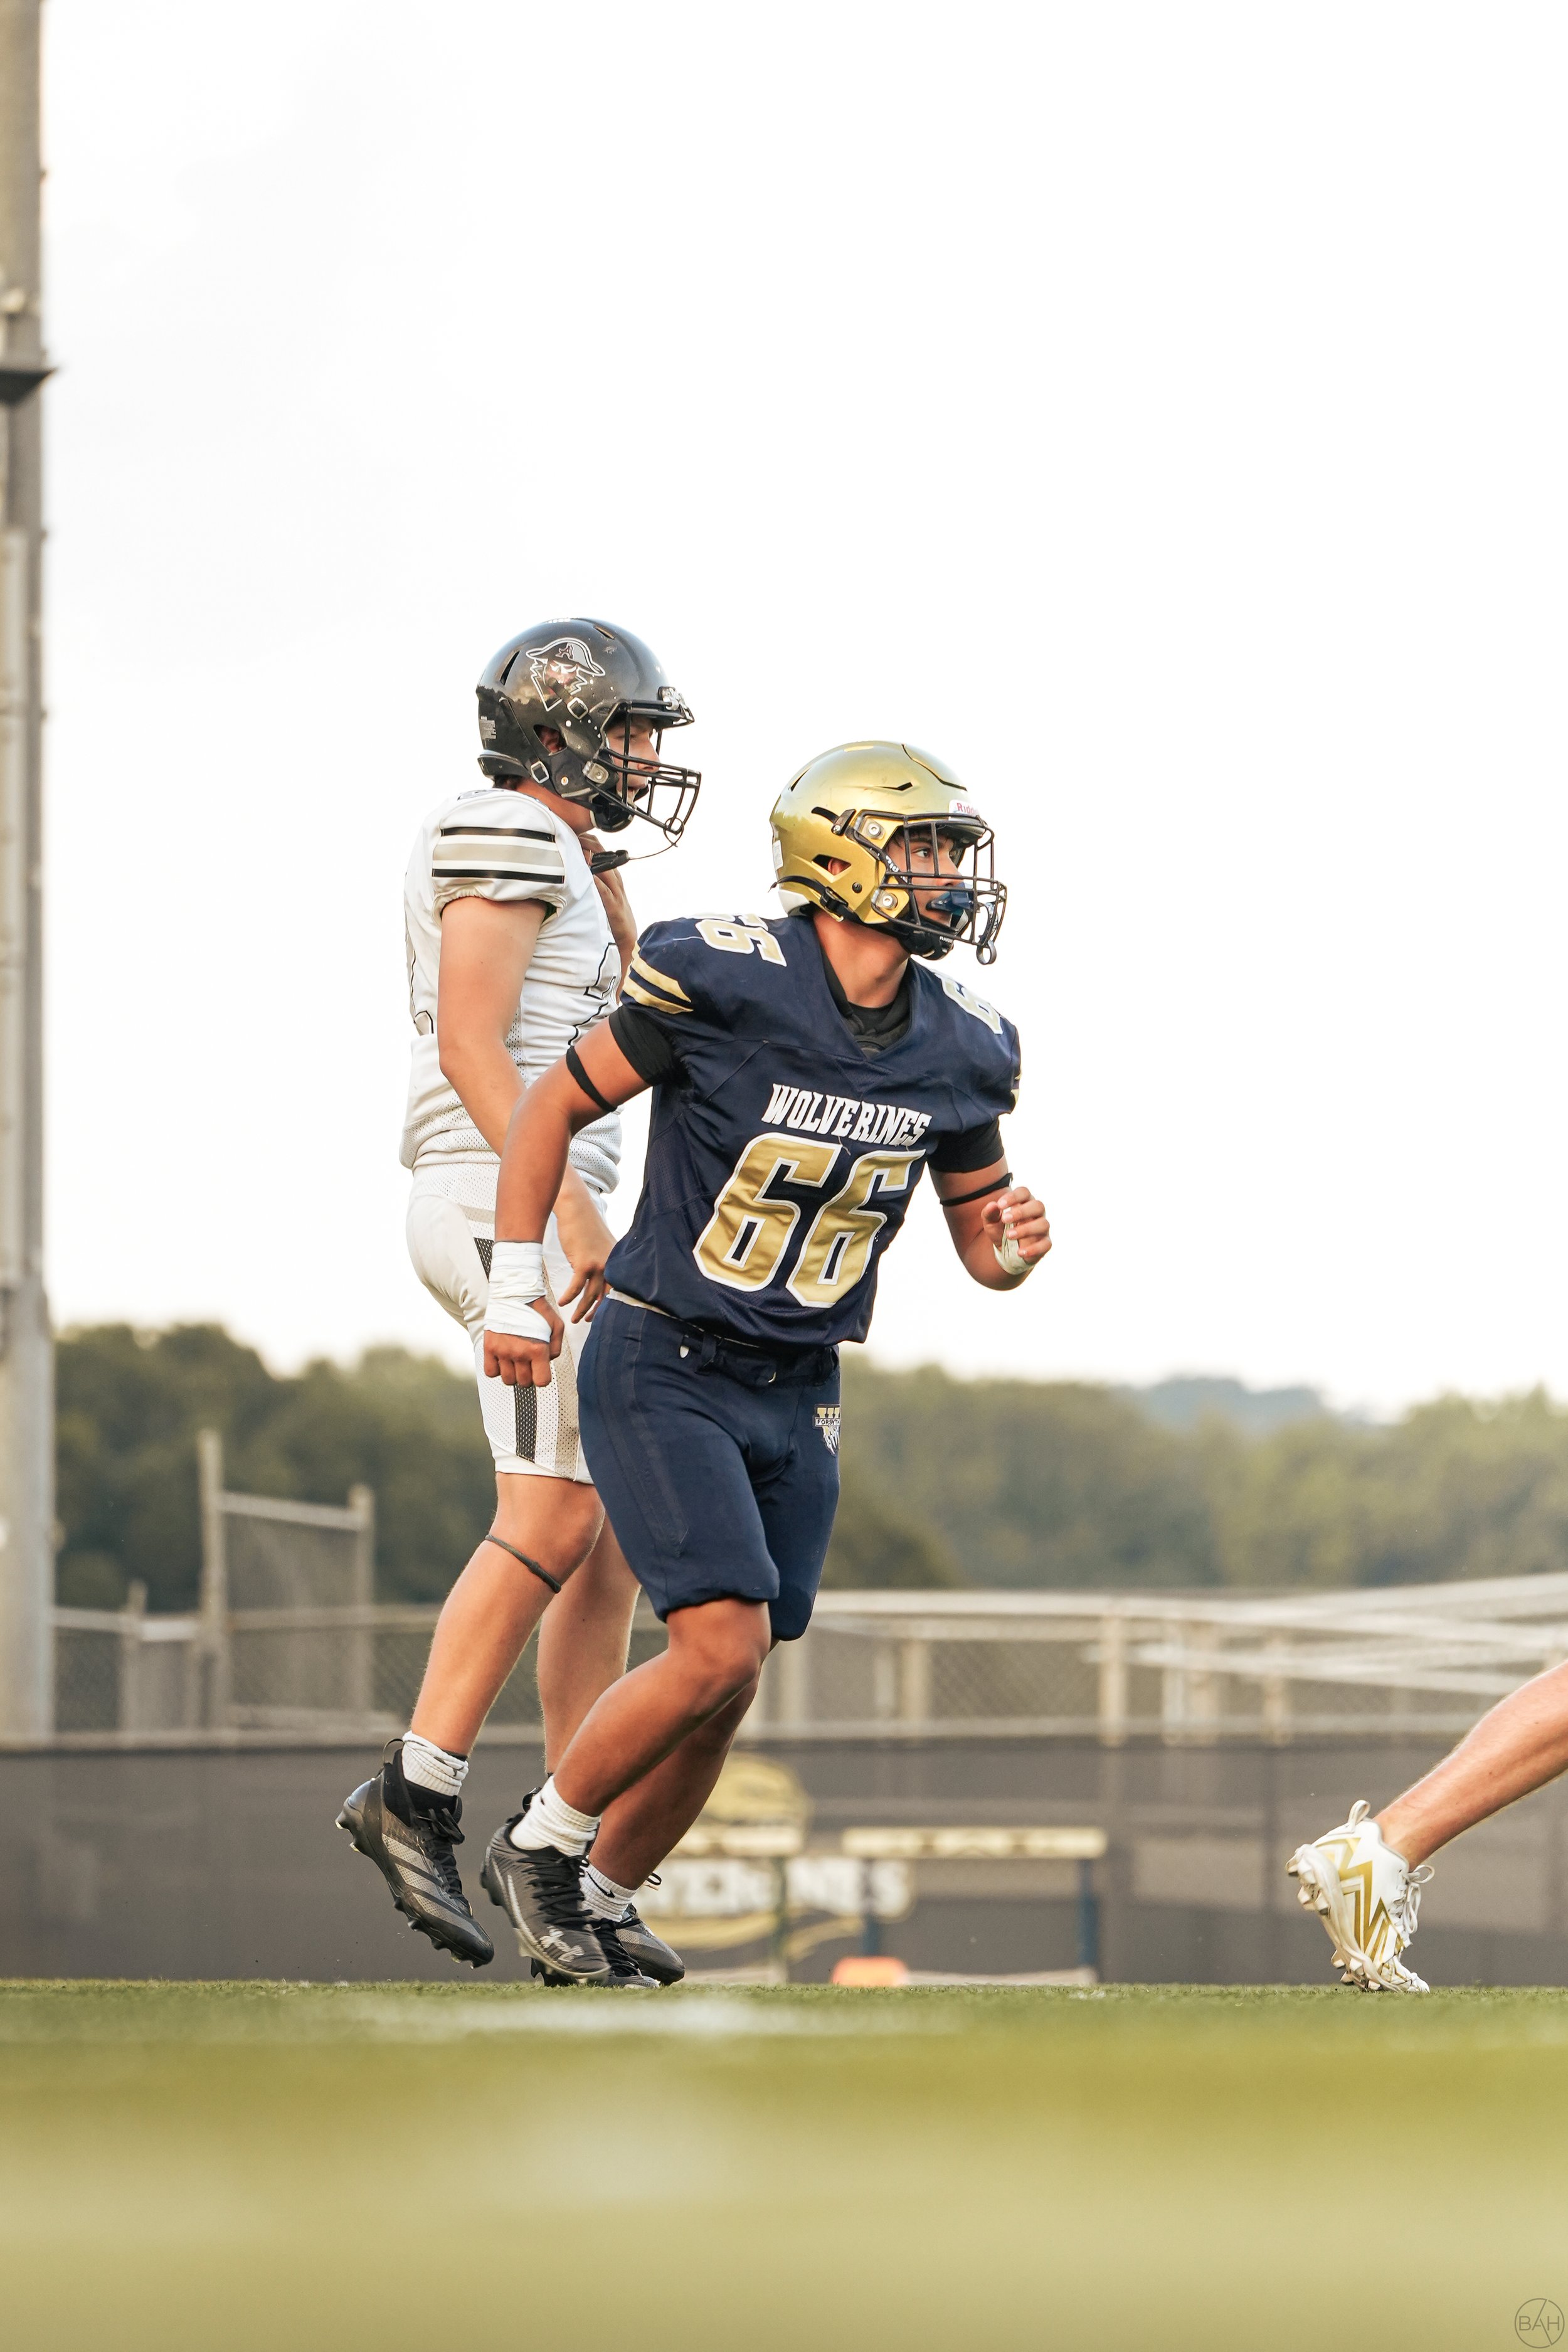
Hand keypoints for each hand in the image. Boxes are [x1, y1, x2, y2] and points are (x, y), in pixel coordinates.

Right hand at [484, 1296, 563, 1386]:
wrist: (514, 1294)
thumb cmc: (537, 1309)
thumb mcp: (557, 1326)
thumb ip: (556, 1348)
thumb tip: (547, 1362)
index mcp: (537, 1349)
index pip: (542, 1381)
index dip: (543, 1377)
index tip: (541, 1370)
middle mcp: (519, 1352)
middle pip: (525, 1382)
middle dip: (529, 1376)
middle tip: (528, 1363)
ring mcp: (502, 1351)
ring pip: (508, 1380)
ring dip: (513, 1374)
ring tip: (515, 1362)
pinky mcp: (489, 1347)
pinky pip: (491, 1372)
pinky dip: (497, 1370)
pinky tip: (503, 1360)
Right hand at [551, 1190, 616, 1323]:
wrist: (576, 1210)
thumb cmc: (585, 1226)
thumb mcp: (600, 1244)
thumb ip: (603, 1260)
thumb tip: (599, 1277)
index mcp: (617, 1261)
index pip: (618, 1287)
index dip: (611, 1303)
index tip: (605, 1313)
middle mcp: (611, 1265)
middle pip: (608, 1295)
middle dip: (599, 1311)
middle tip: (590, 1321)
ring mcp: (598, 1265)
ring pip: (591, 1294)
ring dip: (582, 1309)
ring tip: (575, 1318)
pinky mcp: (584, 1263)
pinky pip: (576, 1287)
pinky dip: (569, 1297)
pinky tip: (562, 1302)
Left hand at [581, 832, 635, 957]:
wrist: (627, 935)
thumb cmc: (613, 913)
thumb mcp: (604, 892)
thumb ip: (596, 879)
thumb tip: (579, 866)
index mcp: (613, 876)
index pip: (603, 852)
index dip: (590, 840)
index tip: (575, 831)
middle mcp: (616, 881)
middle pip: (605, 856)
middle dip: (590, 844)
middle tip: (574, 834)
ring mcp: (617, 893)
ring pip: (606, 871)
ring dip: (593, 859)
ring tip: (580, 848)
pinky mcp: (614, 907)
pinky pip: (605, 892)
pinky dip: (598, 883)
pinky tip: (589, 876)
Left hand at [980, 1186, 1051, 1269]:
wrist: (1006, 1251)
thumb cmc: (1000, 1230)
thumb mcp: (990, 1222)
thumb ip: (989, 1213)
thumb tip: (992, 1205)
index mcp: (1024, 1202)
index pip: (1024, 1192)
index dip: (1013, 1197)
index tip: (1000, 1205)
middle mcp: (1036, 1213)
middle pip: (1038, 1205)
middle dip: (1022, 1212)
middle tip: (1005, 1219)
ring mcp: (1042, 1228)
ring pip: (1043, 1224)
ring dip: (1026, 1229)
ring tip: (1008, 1235)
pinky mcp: (1045, 1243)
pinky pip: (1046, 1244)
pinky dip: (1034, 1249)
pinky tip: (1019, 1252)